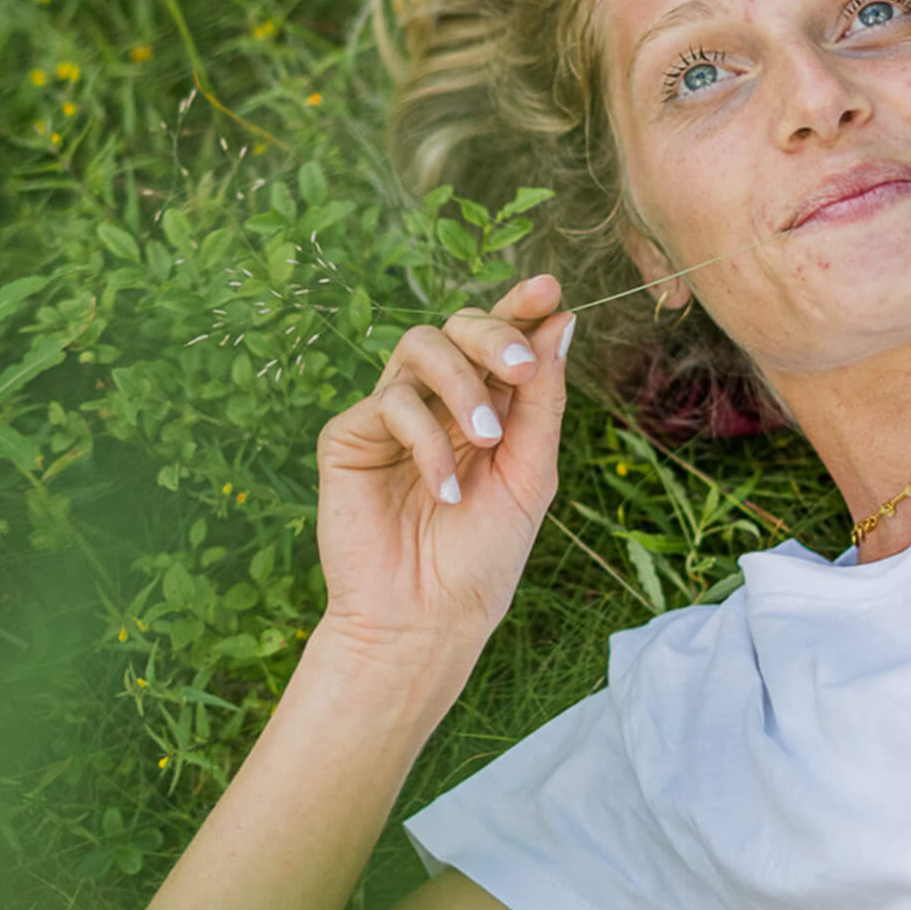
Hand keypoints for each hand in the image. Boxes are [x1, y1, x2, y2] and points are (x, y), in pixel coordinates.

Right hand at [312, 273, 572, 664]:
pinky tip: (444, 489)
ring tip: (486, 440)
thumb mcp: (531, 473)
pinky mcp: (349, 436)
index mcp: (486, 405)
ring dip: (463, 384)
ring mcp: (390, 415)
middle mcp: (437, 401)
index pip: (499, 339)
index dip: (520, 306)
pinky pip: (390, 403)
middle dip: (494, 335)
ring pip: (420, 346)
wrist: (427, 620)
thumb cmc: (483, 556)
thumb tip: (561, 321)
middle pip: (458, 326)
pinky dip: (426, 440)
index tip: (548, 289)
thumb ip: (543, 399)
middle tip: (520, 369)